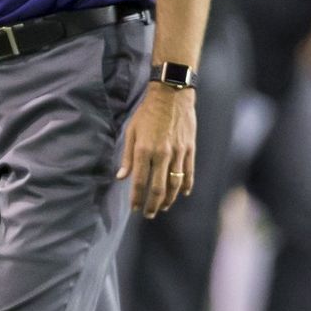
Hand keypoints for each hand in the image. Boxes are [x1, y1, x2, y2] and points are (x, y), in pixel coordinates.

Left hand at [118, 84, 195, 218]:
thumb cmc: (147, 113)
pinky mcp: (190, 149)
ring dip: (169, 199)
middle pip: (158, 188)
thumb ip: (127, 157)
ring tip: (164, 207)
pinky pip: (189, 172)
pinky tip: (182, 193)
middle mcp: (162, 154)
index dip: (137, 198)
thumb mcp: (131, 132)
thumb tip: (121, 177)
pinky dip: (186, 185)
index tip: (134, 208)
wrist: (172, 96)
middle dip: (153, 204)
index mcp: (144, 150)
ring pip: (175, 183)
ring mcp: (178, 153)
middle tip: (149, 214)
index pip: (139, 181)